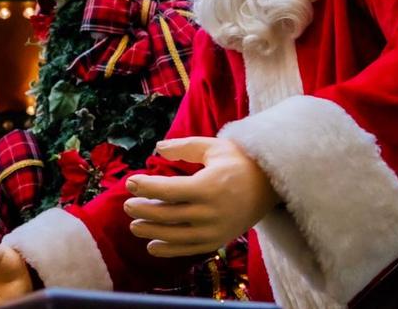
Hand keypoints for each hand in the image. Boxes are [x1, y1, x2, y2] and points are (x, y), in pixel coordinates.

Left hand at [123, 136, 277, 257]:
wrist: (269, 184)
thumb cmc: (238, 161)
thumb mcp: (212, 147)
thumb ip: (184, 147)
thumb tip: (158, 148)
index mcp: (208, 186)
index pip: (168, 190)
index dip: (146, 187)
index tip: (130, 182)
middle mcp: (211, 211)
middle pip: (168, 215)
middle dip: (144, 210)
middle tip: (127, 205)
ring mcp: (215, 229)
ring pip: (176, 235)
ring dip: (152, 232)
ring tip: (134, 226)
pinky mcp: (219, 239)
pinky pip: (190, 249)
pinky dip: (170, 250)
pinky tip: (152, 246)